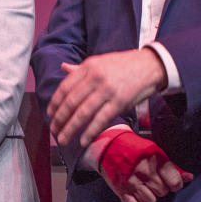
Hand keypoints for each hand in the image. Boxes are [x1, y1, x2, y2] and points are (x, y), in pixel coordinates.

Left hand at [49, 48, 166, 147]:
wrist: (151, 65)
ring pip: (83, 113)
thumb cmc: (124, 65)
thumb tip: (63, 67)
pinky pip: (101, 120)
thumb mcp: (100, 61)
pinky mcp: (120, 102)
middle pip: (71, 102)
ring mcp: (108, 90)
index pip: (65, 87)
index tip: (49, 114)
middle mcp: (96, 77)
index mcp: (88, 66)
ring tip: (63, 138)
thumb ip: (81, 68)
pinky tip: (82, 140)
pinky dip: (90, 132)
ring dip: (70, 128)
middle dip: (60, 119)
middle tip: (53, 130)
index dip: (55, 102)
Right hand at [98, 131, 192, 201]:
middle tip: (151, 181)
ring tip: (143, 188)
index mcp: (155, 159)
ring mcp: (131, 181)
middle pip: (162, 192)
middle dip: (159, 189)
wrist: (107, 145)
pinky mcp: (120, 190)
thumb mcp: (155, 152)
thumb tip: (189, 177)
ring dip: (148, 197)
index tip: (169, 182)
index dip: (174, 184)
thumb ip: (172, 167)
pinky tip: (135, 196)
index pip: (174, 182)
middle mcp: (144, 171)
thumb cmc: (133, 148)